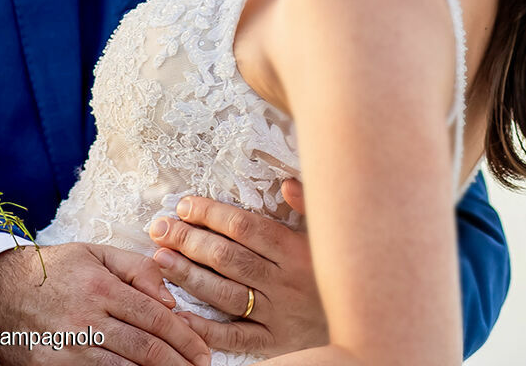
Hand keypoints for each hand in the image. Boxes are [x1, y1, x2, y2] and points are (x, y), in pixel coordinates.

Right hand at [0, 241, 209, 365]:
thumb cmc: (54, 270)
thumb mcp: (95, 253)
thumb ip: (136, 269)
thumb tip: (169, 299)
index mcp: (100, 286)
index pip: (155, 316)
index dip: (185, 337)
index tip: (204, 350)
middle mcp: (86, 317)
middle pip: (146, 348)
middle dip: (180, 363)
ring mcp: (70, 346)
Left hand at [147, 190, 325, 357]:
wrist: (365, 325)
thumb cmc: (336, 271)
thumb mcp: (329, 235)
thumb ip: (308, 206)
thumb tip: (287, 182)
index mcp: (294, 251)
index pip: (244, 228)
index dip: (210, 214)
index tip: (184, 206)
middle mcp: (283, 282)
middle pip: (227, 257)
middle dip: (188, 240)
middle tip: (159, 229)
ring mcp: (276, 314)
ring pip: (225, 293)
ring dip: (189, 275)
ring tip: (160, 260)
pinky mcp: (273, 341)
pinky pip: (235, 337)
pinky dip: (206, 328)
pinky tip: (180, 314)